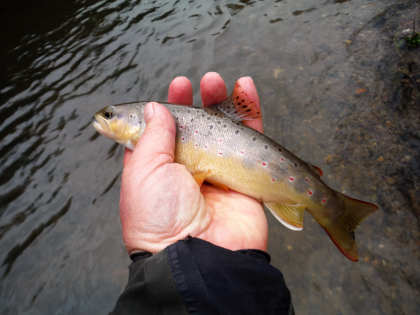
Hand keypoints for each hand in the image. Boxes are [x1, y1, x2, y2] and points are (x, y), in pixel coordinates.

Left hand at [120, 72, 267, 253]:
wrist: (200, 256)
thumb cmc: (161, 217)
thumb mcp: (145, 171)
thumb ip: (152, 135)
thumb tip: (157, 107)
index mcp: (158, 168)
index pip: (164, 130)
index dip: (170, 106)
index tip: (178, 85)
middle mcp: (188, 168)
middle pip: (197, 126)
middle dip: (200, 100)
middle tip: (205, 81)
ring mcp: (218, 171)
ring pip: (224, 128)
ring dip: (224, 101)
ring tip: (220, 80)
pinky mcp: (245, 175)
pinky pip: (252, 138)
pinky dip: (251, 113)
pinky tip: (246, 88)